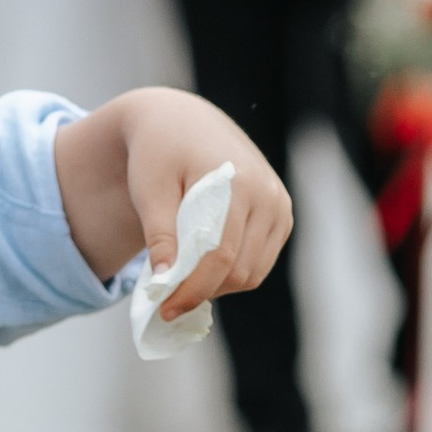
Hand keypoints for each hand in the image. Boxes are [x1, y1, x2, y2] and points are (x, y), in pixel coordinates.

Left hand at [55, 86, 290, 323]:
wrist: (182, 121)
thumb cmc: (159, 153)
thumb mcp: (150, 190)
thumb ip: (160, 234)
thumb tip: (165, 282)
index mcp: (238, 182)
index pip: (220, 256)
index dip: (192, 290)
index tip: (165, 310)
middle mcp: (268, 194)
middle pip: (239, 269)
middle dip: (202, 291)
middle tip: (167, 298)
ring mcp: (279, 204)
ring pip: (253, 272)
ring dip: (218, 285)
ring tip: (183, 278)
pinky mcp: (282, 214)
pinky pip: (260, 262)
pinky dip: (233, 273)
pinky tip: (204, 264)